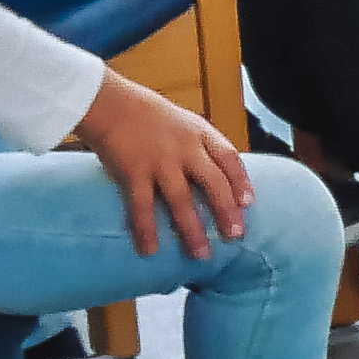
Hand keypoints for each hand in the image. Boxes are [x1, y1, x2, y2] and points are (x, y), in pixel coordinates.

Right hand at [69, 74, 248, 260]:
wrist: (110, 103)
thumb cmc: (148, 115)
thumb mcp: (185, 122)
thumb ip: (201, 146)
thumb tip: (219, 175)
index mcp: (201, 134)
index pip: (230, 159)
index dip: (241, 182)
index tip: (248, 204)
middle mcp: (185, 149)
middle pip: (213, 183)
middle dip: (226, 212)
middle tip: (235, 236)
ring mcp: (159, 162)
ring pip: (181, 201)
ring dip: (192, 230)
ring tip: (201, 255)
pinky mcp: (133, 173)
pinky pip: (141, 207)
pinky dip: (146, 230)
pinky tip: (149, 250)